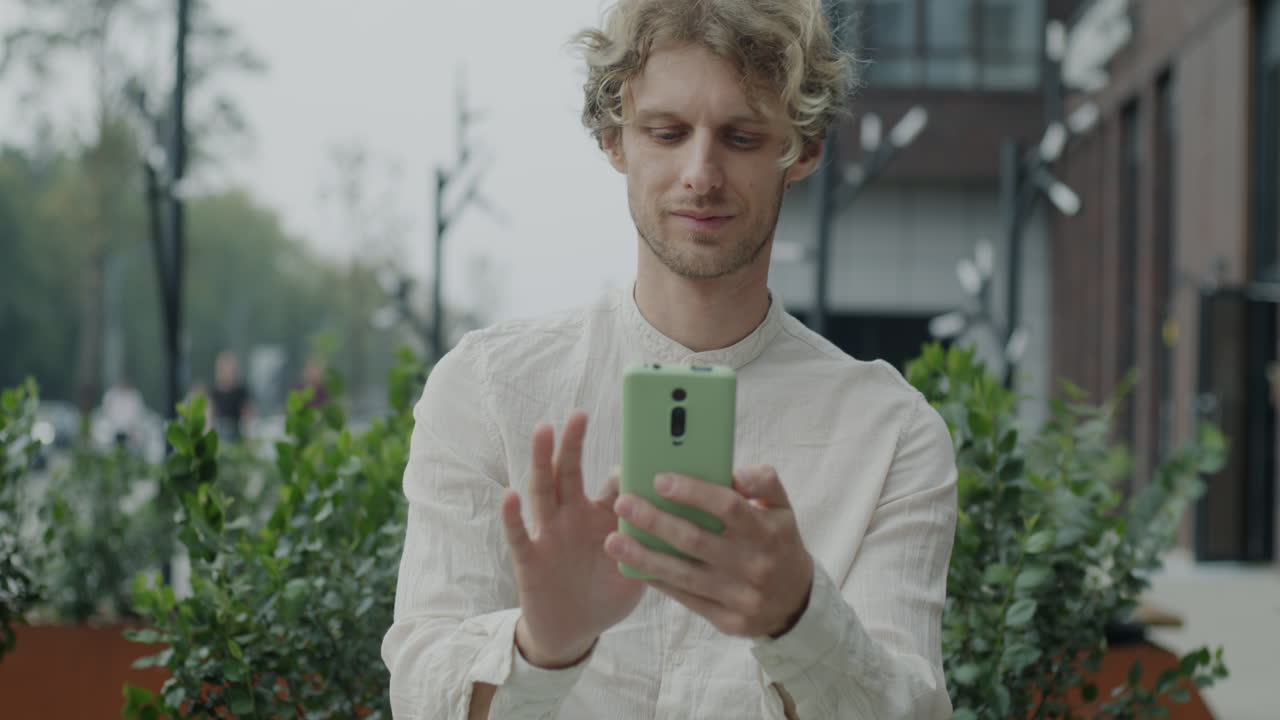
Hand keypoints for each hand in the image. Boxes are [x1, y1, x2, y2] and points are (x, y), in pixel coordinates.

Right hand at [501, 411, 644, 667]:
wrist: (574, 629)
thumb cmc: (608, 591)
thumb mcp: (637, 567)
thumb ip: (654, 544)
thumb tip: (690, 523)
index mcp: (602, 514)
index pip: (612, 482)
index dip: (625, 469)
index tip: (639, 446)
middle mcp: (572, 516)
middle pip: (570, 472)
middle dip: (573, 442)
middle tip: (579, 414)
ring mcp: (548, 534)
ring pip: (543, 491)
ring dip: (541, 461)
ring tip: (543, 430)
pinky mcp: (529, 559)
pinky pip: (519, 535)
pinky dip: (513, 516)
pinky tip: (510, 495)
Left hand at [604, 464, 813, 637]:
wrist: (796, 603)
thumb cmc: (778, 542)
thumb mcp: (782, 507)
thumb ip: (763, 481)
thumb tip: (733, 471)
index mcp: (769, 530)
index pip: (727, 506)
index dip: (693, 492)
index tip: (659, 480)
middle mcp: (755, 564)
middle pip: (696, 540)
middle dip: (655, 521)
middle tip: (623, 503)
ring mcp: (742, 596)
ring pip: (684, 574)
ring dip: (645, 556)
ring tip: (614, 540)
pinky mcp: (728, 621)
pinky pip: (686, 598)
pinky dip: (658, 580)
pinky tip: (634, 564)